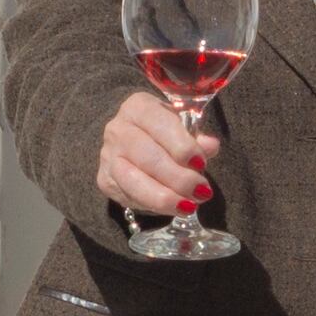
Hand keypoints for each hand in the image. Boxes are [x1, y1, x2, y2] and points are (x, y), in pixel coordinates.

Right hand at [96, 89, 217, 221]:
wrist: (135, 146)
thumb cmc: (165, 134)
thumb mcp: (183, 130)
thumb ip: (196, 138)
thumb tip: (210, 145)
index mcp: (139, 107)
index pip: (159, 123)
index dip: (181, 145)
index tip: (200, 163)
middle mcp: (118, 128)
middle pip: (148, 156)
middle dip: (178, 177)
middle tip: (201, 191)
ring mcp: (108, 155)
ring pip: (134, 180)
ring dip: (165, 197)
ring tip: (188, 207)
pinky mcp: (105, 180)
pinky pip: (129, 196)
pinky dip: (154, 205)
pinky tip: (173, 208)